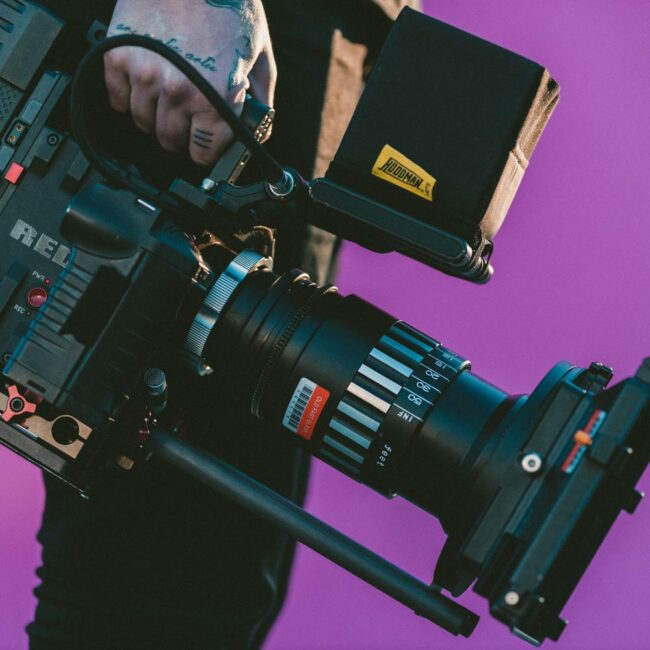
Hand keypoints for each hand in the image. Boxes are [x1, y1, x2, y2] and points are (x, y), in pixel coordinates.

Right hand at [104, 0, 275, 165]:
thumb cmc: (230, 3)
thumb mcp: (261, 54)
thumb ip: (261, 97)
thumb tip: (259, 127)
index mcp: (217, 97)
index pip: (204, 152)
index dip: (205, 153)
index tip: (203, 149)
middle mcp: (179, 92)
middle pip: (170, 141)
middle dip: (180, 138)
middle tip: (186, 125)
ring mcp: (145, 75)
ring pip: (143, 123)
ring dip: (154, 119)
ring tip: (166, 103)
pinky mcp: (119, 56)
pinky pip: (118, 98)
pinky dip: (128, 99)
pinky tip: (143, 88)